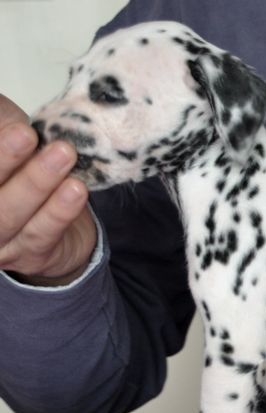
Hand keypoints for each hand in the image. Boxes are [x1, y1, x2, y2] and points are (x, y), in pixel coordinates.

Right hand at [0, 94, 94, 286]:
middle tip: (25, 134)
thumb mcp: (9, 137)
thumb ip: (4, 122)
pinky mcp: (29, 255)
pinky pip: (43, 233)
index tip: (16, 127)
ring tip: (61, 155)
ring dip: (36, 183)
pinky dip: (60, 210)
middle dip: (4, 160)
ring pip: (10, 213)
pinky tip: (75, 190)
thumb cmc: (25, 171)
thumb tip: (11, 121)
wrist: (60, 219)